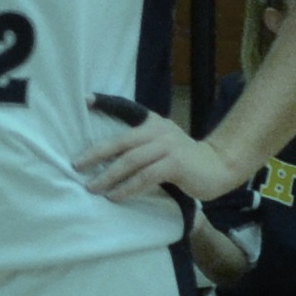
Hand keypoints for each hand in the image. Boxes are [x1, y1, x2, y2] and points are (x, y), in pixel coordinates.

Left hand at [75, 97, 239, 201]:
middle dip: (96, 154)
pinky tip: (115, 196)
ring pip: (130, 161)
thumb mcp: (161, 144)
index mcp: (152, 122)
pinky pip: (145, 177)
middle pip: (121, 141)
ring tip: (92, 188)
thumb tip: (106, 156)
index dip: (105, 103)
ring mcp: (167, 146)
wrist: (218, 167)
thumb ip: (140, 144)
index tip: (84, 100)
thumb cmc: (183, 160)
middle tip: (77, 165)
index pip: (126, 108)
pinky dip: (127, 188)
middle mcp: (158, 130)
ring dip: (108, 176)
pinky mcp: (175, 164)